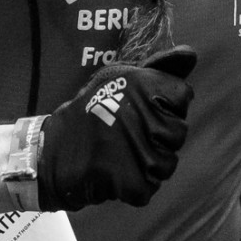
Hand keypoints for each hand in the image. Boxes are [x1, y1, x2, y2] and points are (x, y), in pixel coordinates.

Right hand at [37, 46, 195, 211]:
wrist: (50, 152)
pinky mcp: (133, 182)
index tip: (143, 108)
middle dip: (159, 136)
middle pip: (179, 131)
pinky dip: (135, 185)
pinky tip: (116, 172)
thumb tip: (190, 54)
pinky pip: (150, 186)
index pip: (182, 95)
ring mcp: (141, 151)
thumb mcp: (121, 79)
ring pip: (168, 162)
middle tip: (129, 134)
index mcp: (144, 85)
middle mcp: (147, 114)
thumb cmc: (90, 112)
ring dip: (148, 162)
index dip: (166, 104)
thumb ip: (160, 68)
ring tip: (122, 153)